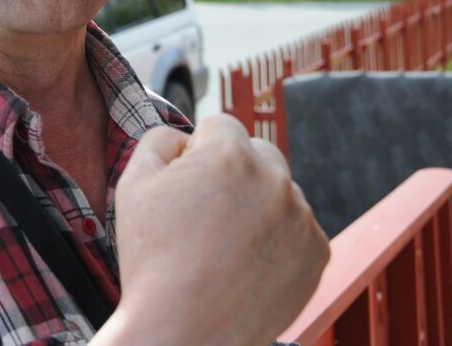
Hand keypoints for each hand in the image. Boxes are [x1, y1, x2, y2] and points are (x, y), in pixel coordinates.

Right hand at [94, 114, 328, 344]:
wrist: (183, 334)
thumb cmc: (152, 260)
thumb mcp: (134, 183)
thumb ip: (160, 139)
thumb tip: (186, 137)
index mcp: (230, 154)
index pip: (219, 126)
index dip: (196, 154)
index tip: (186, 188)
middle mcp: (275, 178)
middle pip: (256, 154)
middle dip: (234, 174)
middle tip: (205, 217)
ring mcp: (302, 216)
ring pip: (278, 193)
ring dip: (257, 207)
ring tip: (224, 249)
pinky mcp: (317, 252)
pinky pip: (297, 230)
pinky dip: (278, 241)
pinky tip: (247, 266)